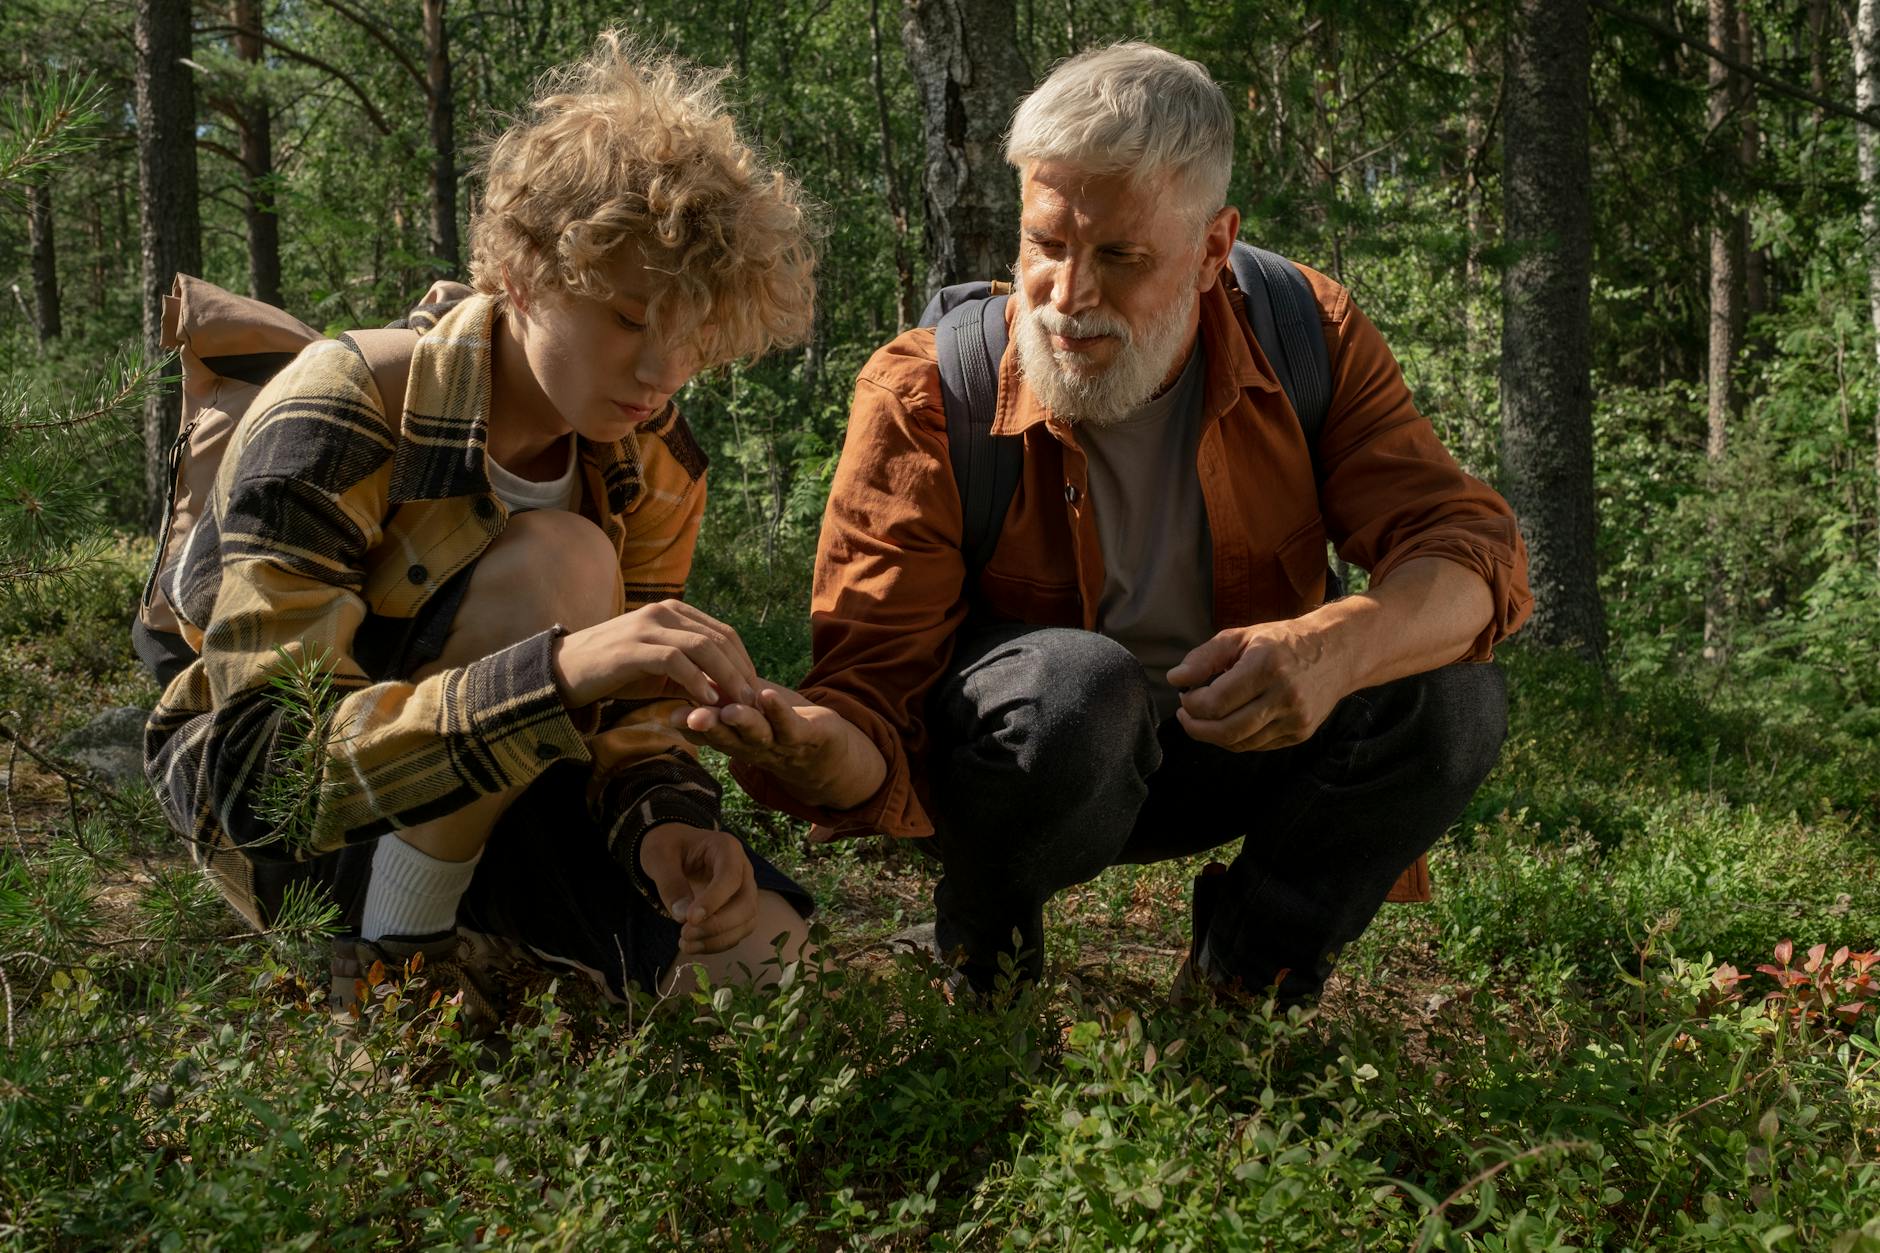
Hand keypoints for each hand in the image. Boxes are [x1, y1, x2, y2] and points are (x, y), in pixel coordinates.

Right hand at [551, 600, 758, 710]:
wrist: (564, 671)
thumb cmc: (615, 672)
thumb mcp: (660, 671)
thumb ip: (692, 675)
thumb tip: (727, 694)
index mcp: (674, 612)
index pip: (723, 633)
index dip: (744, 662)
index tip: (755, 691)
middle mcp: (664, 612)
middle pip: (719, 639)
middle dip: (741, 672)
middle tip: (754, 702)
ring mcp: (647, 627)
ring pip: (702, 646)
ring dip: (725, 677)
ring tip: (737, 704)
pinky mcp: (631, 648)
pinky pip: (674, 660)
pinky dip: (695, 680)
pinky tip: (706, 701)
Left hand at [638, 822, 758, 954]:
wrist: (672, 849)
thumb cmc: (667, 846)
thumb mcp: (659, 857)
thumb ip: (670, 883)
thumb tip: (683, 917)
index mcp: (727, 848)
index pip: (730, 877)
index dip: (714, 900)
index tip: (690, 919)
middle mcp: (742, 870)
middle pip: (746, 903)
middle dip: (718, 925)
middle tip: (685, 934)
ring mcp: (743, 890)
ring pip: (746, 922)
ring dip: (718, 940)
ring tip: (685, 944)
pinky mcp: (737, 909)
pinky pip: (737, 932)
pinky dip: (717, 944)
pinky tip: (693, 945)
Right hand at [674, 684, 885, 809]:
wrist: (826, 755)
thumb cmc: (776, 726)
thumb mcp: (742, 713)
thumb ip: (716, 702)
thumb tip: (678, 682)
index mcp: (734, 740)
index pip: (708, 733)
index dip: (689, 726)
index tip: (671, 715)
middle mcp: (752, 746)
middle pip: (728, 737)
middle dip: (711, 727)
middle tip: (693, 717)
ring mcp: (779, 742)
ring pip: (758, 734)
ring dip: (744, 722)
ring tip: (731, 710)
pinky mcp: (806, 736)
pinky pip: (791, 726)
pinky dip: (779, 711)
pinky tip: (767, 696)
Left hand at [1166, 618, 1350, 751]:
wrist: (1337, 651)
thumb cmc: (1282, 641)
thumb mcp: (1242, 636)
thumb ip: (1204, 657)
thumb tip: (1175, 679)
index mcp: (1266, 666)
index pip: (1216, 702)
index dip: (1192, 704)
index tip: (1185, 695)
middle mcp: (1284, 695)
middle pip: (1226, 731)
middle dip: (1196, 728)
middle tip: (1185, 714)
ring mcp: (1296, 718)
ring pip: (1240, 743)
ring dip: (1213, 736)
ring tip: (1203, 719)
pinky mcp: (1301, 733)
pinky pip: (1257, 745)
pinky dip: (1235, 739)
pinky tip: (1229, 722)